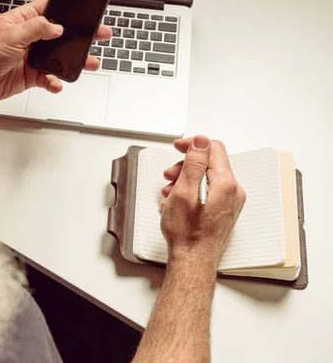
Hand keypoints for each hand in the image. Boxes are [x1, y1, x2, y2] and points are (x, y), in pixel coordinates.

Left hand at [0, 0, 111, 102]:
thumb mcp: (11, 35)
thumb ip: (36, 30)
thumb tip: (56, 27)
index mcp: (23, 20)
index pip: (50, 9)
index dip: (68, 10)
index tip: (85, 12)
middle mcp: (30, 37)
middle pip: (61, 35)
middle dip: (80, 36)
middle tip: (99, 35)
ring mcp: (31, 57)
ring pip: (58, 58)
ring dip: (73, 62)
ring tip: (88, 63)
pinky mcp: (30, 75)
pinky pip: (48, 77)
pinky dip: (54, 81)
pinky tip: (56, 83)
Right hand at [160, 136, 245, 268]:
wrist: (193, 260)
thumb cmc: (187, 233)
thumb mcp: (184, 192)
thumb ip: (194, 164)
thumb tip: (201, 142)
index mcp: (225, 184)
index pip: (213, 148)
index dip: (193, 145)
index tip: (178, 148)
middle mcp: (233, 191)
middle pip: (210, 163)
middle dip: (186, 166)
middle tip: (169, 176)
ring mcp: (231, 202)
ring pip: (207, 177)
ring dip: (186, 179)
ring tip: (169, 192)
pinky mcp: (225, 210)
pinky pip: (209, 191)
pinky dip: (192, 190)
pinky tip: (177, 201)